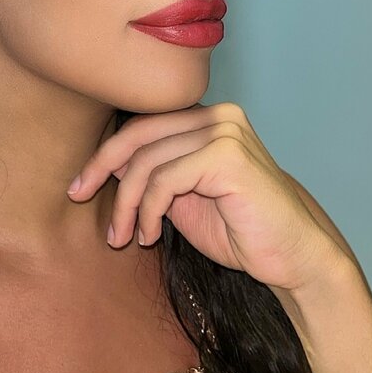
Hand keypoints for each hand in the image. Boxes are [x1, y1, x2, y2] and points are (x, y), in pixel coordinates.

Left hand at [67, 102, 346, 294]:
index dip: (105, 154)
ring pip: (148, 161)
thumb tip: (106, 163)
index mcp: (207, 118)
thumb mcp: (182, 198)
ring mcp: (225, 132)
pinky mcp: (228, 157)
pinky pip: (165, 180)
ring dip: (127, 204)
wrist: (293, 256)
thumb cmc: (239, 229)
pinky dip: (149, 211)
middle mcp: (218, 115)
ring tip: (124, 237)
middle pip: (138, 134)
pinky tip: (150, 235)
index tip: (79, 186)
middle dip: (102, 169)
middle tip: (78, 198)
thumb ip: (152, 175)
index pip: (142, 125)